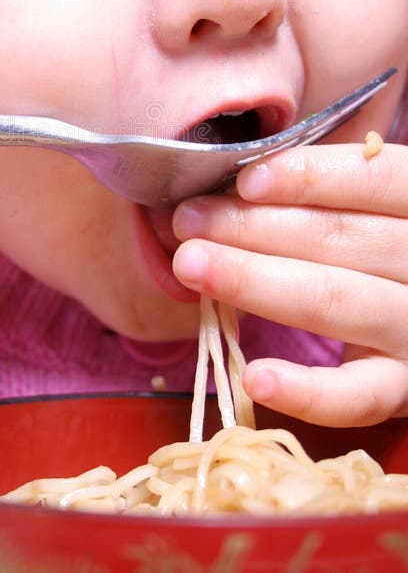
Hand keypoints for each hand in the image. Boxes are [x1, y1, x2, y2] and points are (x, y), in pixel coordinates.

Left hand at [172, 141, 407, 426]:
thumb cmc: (382, 257)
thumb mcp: (372, 216)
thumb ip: (324, 198)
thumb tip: (232, 188)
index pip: (374, 179)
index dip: (310, 176)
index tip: (244, 180)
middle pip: (340, 237)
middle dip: (252, 226)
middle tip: (187, 221)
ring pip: (336, 299)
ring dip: (253, 280)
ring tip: (190, 265)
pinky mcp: (406, 389)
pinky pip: (358, 396)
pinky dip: (306, 390)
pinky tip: (254, 375)